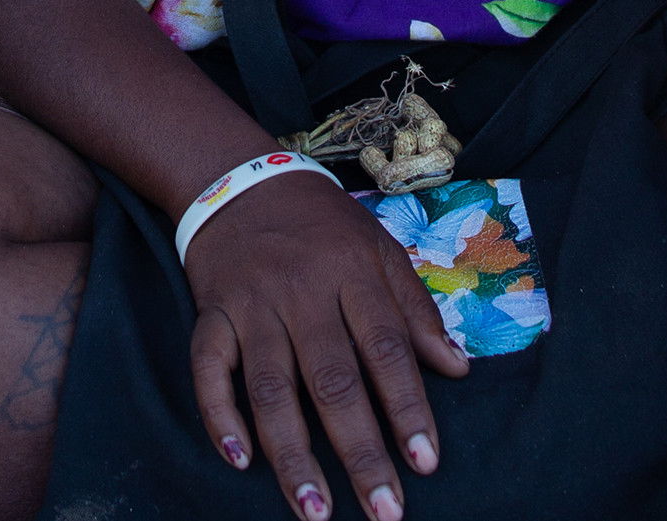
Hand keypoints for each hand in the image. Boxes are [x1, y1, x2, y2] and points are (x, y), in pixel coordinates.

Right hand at [183, 170, 467, 520]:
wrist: (239, 180)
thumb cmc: (322, 224)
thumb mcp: (379, 248)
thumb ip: (415, 310)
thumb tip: (459, 369)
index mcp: (353, 274)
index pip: (386, 349)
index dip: (408, 408)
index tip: (425, 463)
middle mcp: (301, 292)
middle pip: (332, 381)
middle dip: (359, 452)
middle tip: (383, 512)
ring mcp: (251, 305)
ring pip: (270, 388)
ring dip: (292, 455)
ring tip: (315, 511)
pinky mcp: (210, 314)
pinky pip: (207, 369)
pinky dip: (218, 415)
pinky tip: (238, 461)